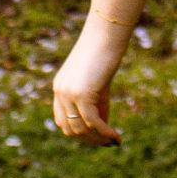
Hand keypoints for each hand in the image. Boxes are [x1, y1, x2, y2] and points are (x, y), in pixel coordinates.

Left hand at [52, 21, 124, 146]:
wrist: (106, 35)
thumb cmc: (104, 54)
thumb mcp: (99, 84)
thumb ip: (97, 105)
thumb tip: (101, 129)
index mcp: (60, 88)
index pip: (62, 120)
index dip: (78, 132)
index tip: (96, 137)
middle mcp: (60, 92)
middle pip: (70, 128)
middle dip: (89, 139)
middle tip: (107, 143)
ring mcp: (69, 94)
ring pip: (81, 129)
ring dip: (98, 139)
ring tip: (114, 141)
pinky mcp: (82, 95)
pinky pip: (93, 122)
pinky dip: (105, 133)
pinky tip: (117, 137)